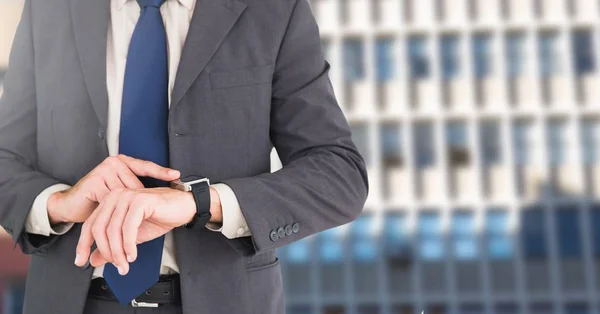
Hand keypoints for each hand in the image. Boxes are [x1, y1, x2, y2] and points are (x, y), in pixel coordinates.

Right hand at [48, 155, 179, 224]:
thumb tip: (161, 195)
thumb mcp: (121, 195)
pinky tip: (107, 215)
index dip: (161, 172)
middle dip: (136, 205)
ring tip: (116, 217)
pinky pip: (110, 202)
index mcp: (124, 163)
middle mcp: (114, 163)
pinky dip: (111, 212)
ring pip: (124, 196)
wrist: (71, 205)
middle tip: (135, 214)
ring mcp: (103, 170)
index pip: (146, 167)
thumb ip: (136, 193)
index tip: (176, 175)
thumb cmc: (98, 200)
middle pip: (136, 188)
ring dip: (122, 211)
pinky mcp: (94, 182)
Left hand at [74, 187, 197, 273]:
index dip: (83, 245)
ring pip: (113, 230)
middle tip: (116, 267)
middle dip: (106, 252)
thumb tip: (93, 260)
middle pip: (99, 228)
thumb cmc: (160, 217)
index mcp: (111, 201)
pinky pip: (128, 228)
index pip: (90, 224)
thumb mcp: (132, 236)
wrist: (184, 207)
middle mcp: (116, 196)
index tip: (81, 261)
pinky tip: (133, 254)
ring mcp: (128, 197)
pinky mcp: (141, 201)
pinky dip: (129, 245)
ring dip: (118, 252)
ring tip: (125, 264)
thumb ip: (113, 246)